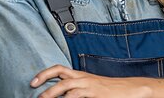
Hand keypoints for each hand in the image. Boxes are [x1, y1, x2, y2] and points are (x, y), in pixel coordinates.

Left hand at [31, 65, 149, 97]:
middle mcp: (83, 77)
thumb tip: (63, 96)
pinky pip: (77, 95)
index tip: (33, 82)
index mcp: (80, 75)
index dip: (45, 73)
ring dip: (52, 92)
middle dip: (44, 79)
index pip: (59, 69)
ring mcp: (89, 84)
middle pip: (59, 72)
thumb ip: (78, 90)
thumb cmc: (110, 91)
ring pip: (66, 84)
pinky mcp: (95, 93)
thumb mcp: (92, 88)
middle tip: (32, 88)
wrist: (130, 89)